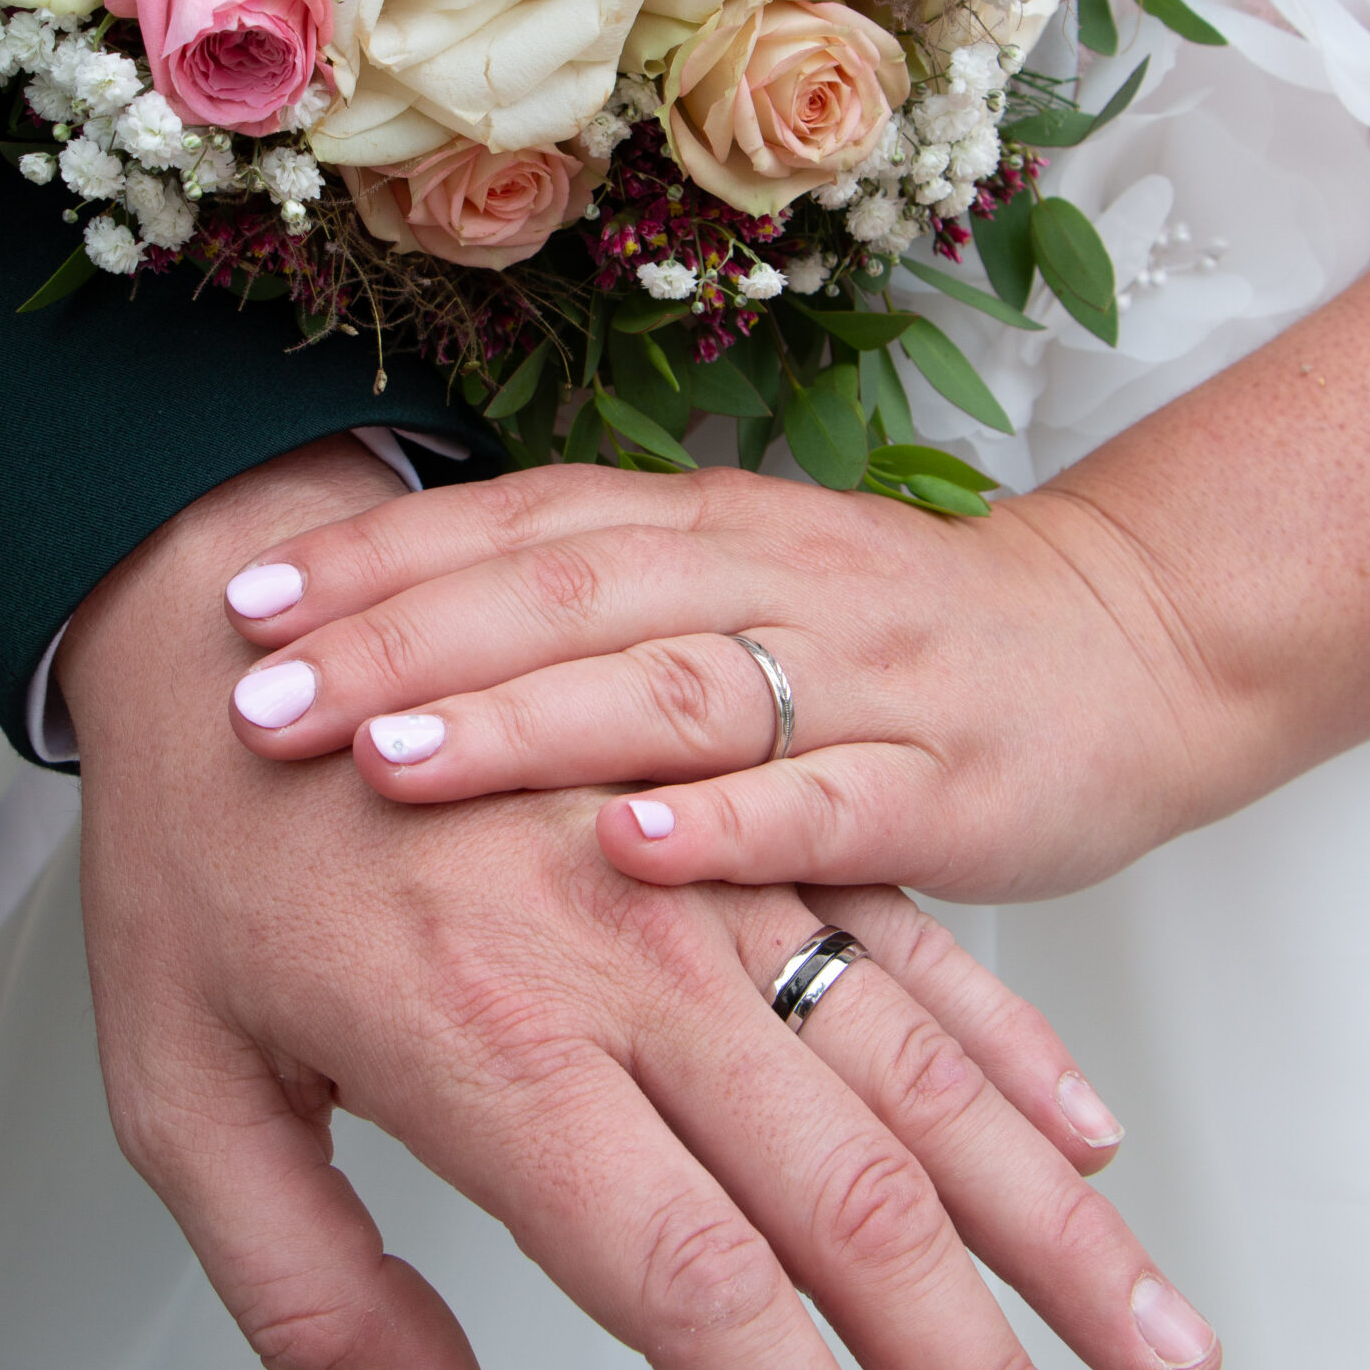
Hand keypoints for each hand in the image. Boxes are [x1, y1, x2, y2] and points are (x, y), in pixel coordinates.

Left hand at [62, 439, 1217, 1369]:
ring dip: (1052, 1233)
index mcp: (500, 1049)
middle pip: (854, 1209)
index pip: (699, 1297)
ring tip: (1153, 1347)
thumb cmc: (198, 845)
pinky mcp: (739, 810)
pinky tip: (1082, 1139)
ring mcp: (709, 877)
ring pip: (921, 1076)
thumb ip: (308, 1290)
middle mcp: (636, 965)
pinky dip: (1009, 1052)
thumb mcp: (174, 1093)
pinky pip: (908, 938)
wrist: (224, 612)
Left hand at [218, 459, 1227, 899]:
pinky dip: (724, 830)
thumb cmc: (902, 636)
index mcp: (709, 524)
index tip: (240, 603)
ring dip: (527, 722)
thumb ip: (597, 598)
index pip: (518, 519)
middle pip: (569, 592)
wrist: (1130, 646)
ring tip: (392, 762)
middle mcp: (773, 574)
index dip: (377, 555)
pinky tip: (626, 851)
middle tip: (260, 701)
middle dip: (403, 643)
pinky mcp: (947, 783)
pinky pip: (824, 806)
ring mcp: (864, 674)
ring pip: (676, 686)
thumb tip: (389, 633)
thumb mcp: (743, 581)